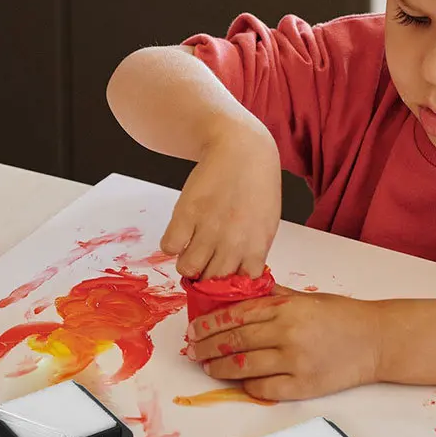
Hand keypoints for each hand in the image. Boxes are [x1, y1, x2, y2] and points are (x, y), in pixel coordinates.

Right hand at [161, 120, 280, 279]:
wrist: (242, 149)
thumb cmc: (257, 185)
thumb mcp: (266, 224)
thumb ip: (253, 252)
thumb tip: (237, 276)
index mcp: (256, 247)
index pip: (240, 287)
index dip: (229, 284)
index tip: (223, 276)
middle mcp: (232, 242)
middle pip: (211, 281)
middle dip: (206, 275)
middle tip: (204, 261)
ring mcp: (208, 229)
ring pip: (187, 268)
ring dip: (186, 262)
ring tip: (191, 247)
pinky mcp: (186, 213)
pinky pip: (169, 246)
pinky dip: (172, 243)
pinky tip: (182, 231)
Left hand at [185, 287, 381, 399]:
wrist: (376, 340)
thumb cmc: (342, 316)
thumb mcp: (305, 297)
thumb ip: (273, 296)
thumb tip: (238, 293)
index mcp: (286, 307)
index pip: (236, 314)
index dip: (210, 323)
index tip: (194, 330)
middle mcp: (287, 332)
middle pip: (235, 340)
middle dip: (208, 346)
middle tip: (193, 350)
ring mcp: (295, 361)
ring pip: (244, 366)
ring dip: (220, 367)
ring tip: (208, 366)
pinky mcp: (303, 385)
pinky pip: (264, 387)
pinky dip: (247, 385)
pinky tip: (238, 381)